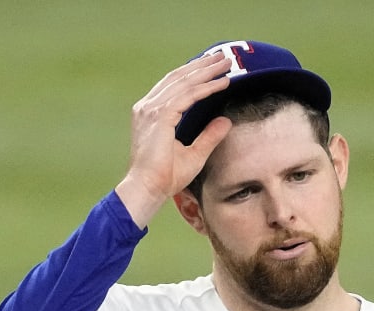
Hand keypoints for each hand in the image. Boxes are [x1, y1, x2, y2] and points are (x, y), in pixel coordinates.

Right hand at [114, 51, 234, 226]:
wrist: (147, 189)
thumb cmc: (165, 178)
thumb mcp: (193, 154)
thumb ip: (209, 136)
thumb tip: (226, 120)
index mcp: (151, 113)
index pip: (174, 85)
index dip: (195, 74)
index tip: (214, 68)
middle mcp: (148, 107)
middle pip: (179, 77)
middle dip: (203, 66)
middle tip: (223, 57)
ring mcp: (152, 110)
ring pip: (184, 82)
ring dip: (207, 71)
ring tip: (227, 64)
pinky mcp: (160, 116)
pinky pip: (188, 95)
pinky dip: (206, 88)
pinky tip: (223, 83)